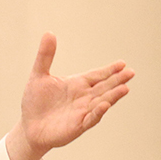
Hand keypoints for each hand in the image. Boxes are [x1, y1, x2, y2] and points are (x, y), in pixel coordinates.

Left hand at [5, 33, 133, 159]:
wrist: (29, 126)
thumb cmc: (35, 102)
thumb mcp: (39, 75)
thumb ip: (45, 56)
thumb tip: (49, 33)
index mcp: (77, 84)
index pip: (97, 75)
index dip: (109, 70)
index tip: (122, 64)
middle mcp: (83, 97)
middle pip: (104, 87)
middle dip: (117, 80)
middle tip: (131, 72)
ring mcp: (82, 112)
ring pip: (102, 102)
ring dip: (113, 96)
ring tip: (125, 88)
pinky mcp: (77, 126)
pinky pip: (90, 119)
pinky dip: (98, 112)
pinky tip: (104, 105)